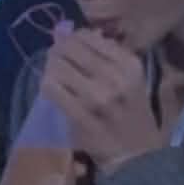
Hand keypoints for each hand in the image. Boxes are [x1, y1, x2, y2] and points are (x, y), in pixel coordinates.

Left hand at [40, 29, 164, 171]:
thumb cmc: (132, 112)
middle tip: (56, 58)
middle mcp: (114, 76)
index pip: (87, 36)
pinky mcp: (79, 115)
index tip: (70, 47)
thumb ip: (104, 53)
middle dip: (58, 51)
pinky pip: (51, 89)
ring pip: (57, 66)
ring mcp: (96, 96)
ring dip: (51, 68)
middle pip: (69, 48)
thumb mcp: (131, 77)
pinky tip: (52, 89)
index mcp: (129, 64)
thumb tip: (68, 32)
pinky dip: (47, 85)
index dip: (72, 38)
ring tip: (55, 74)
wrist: (136, 153)